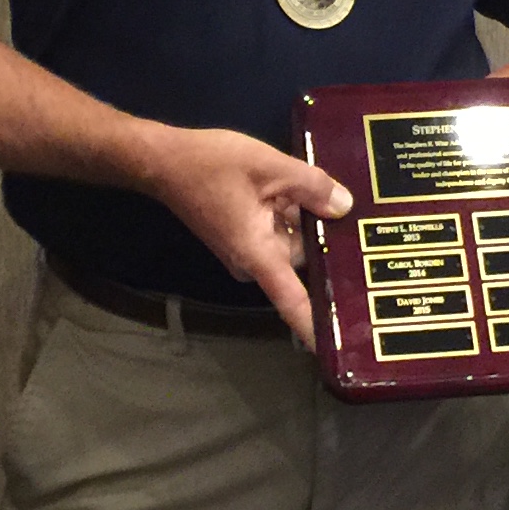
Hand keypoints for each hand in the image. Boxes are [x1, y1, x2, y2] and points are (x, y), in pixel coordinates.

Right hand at [136, 124, 352, 343]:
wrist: (163, 160)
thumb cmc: (210, 165)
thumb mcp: (270, 166)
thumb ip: (312, 186)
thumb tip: (344, 206)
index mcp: (259, 255)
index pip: (293, 302)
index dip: (317, 327)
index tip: (340, 349)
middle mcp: (253, 262)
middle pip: (303, 257)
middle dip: (320, 229)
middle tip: (345, 203)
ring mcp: (246, 251)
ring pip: (292, 239)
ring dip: (302, 214)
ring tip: (315, 183)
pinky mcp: (241, 237)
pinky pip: (277, 230)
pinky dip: (288, 210)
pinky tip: (295, 184)